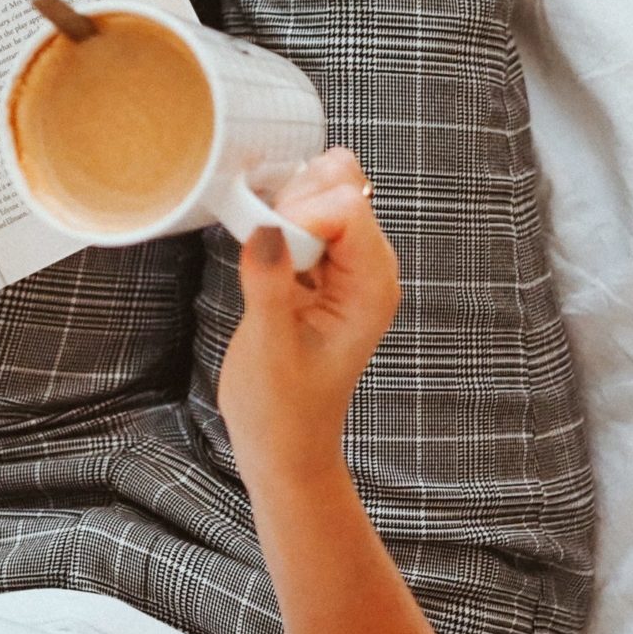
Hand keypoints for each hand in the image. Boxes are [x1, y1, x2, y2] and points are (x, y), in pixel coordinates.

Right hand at [219, 147, 399, 480]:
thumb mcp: (269, 350)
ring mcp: (349, 269)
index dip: (301, 213)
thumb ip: (269, 286)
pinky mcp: (324, 271)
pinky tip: (262, 251)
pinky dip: (280, 220)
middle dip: (294, 201)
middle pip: (342, 188)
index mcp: (371, 289)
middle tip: (262, 247)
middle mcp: (369, 271)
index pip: (347, 207)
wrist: (285, 445)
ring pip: (325, 195)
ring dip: (284, 209)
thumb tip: (266, 229)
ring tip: (262, 253)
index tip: (266, 246)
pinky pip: (309, 218)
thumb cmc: (281, 411)